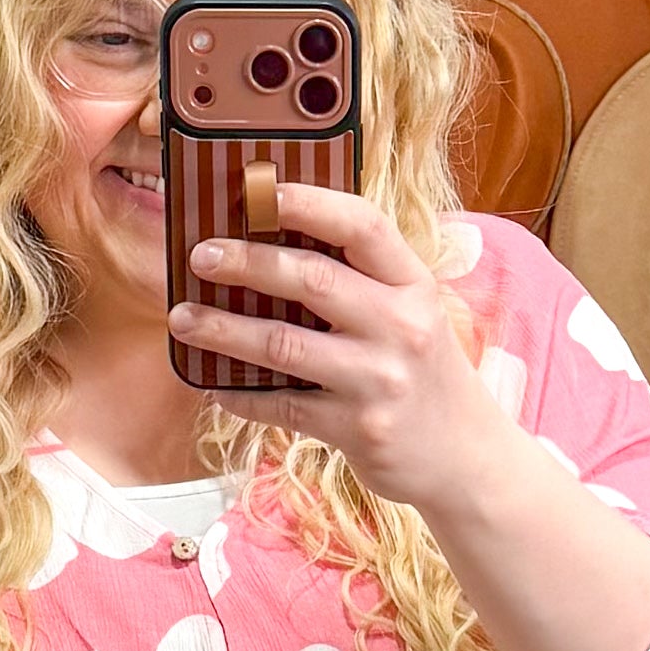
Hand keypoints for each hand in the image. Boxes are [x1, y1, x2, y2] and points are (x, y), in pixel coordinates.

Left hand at [170, 182, 505, 519]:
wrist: (467, 458)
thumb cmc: (425, 376)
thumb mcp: (414, 316)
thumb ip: (362, 282)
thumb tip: (275, 244)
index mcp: (414, 285)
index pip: (363, 226)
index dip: (310, 202)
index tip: (260, 191)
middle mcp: (402, 326)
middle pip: (311, 278)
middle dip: (246, 262)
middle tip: (200, 256)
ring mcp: (380, 380)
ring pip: (284, 344)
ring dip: (223, 329)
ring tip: (182, 319)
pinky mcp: (358, 429)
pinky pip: (282, 404)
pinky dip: (240, 394)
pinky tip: (214, 385)